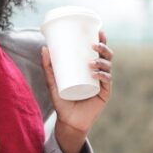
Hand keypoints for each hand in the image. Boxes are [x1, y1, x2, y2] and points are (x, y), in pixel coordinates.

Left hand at [41, 32, 112, 152]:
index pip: (99, 51)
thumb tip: (44, 48)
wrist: (68, 121)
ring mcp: (103, 84)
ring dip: (101, 62)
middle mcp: (99, 74)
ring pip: (108, 67)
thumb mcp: (52, 82)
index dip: (102, 40)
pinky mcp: (104, 94)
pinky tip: (95, 74)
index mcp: (90, 68)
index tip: (98, 31)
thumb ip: (47, 67)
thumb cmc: (62, 101)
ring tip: (90, 62)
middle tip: (93, 46)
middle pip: (107, 57)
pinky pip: (106, 82)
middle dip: (103, 48)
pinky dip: (102, 76)